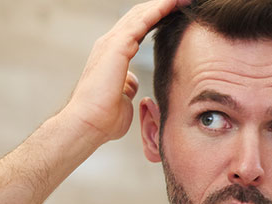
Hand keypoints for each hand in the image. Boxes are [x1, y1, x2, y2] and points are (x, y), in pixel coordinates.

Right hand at [60, 0, 188, 145]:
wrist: (88, 124)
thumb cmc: (102, 119)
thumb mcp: (121, 99)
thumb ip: (127, 86)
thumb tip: (131, 83)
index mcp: (110, 55)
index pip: (136, 29)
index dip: (155, 19)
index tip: (175, 15)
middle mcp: (109, 44)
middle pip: (139, 16)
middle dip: (162, 7)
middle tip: (184, 1)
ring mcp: (111, 43)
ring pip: (141, 13)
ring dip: (164, 4)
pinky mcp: (117, 46)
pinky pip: (143, 20)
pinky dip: (160, 9)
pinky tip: (174, 3)